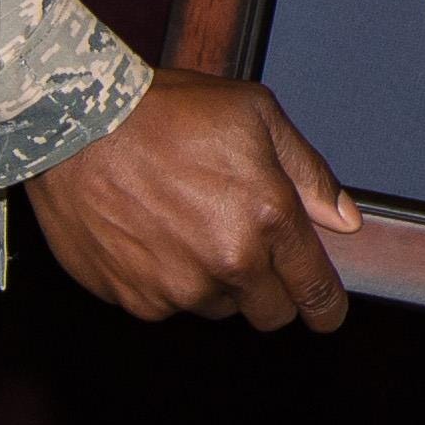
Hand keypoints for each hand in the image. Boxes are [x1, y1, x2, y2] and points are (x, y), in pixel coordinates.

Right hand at [21, 67, 363, 331]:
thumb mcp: (257, 116)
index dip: (326, 307)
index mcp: (267, 218)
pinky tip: (154, 234)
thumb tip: (345, 221)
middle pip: (270, 313)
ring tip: (190, 224)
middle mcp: (227, 263)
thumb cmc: (170, 111)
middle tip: (248, 246)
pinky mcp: (135, 300)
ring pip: (218, 307)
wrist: (79, 126)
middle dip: (270, 289)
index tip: (326, 312)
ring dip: (217, 281)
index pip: (314, 290)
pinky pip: (168, 305)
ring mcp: (178, 288)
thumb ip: (308, 174)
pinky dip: (169, 280)